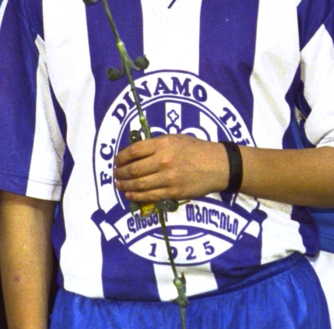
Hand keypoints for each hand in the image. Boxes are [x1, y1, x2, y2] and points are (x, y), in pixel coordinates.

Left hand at [113, 135, 230, 203]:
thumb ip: (155, 145)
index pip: (134, 151)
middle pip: (133, 169)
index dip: (121, 157)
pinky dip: (137, 196)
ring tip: (119, 184)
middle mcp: (163, 161)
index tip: (117, 160)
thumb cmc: (196, 149)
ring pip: (139, 184)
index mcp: (162, 144)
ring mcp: (168, 178)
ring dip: (125, 186)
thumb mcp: (174, 139)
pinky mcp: (173, 192)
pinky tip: (129, 194)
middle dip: (120, 173)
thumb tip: (134, 153)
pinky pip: (150, 196)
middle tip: (115, 174)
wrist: (218, 165)